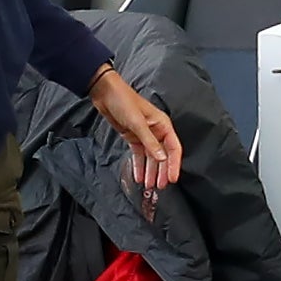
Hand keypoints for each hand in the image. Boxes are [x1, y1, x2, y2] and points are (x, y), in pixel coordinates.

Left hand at [90, 68, 182, 188]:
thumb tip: (162, 158)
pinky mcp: (133, 137)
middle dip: (162, 171)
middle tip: (160, 186)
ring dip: (150, 171)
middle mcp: (156, 131)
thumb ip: (150, 142)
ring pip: (151, 157)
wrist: (105, 93)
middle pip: (163, 155)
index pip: (173, 148)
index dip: (174, 164)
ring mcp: (144, 135)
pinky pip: (138, 154)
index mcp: (163, 125)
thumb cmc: (124, 101)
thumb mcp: (137, 123)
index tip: (173, 179)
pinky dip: (138, 166)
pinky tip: (138, 176)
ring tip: (149, 186)